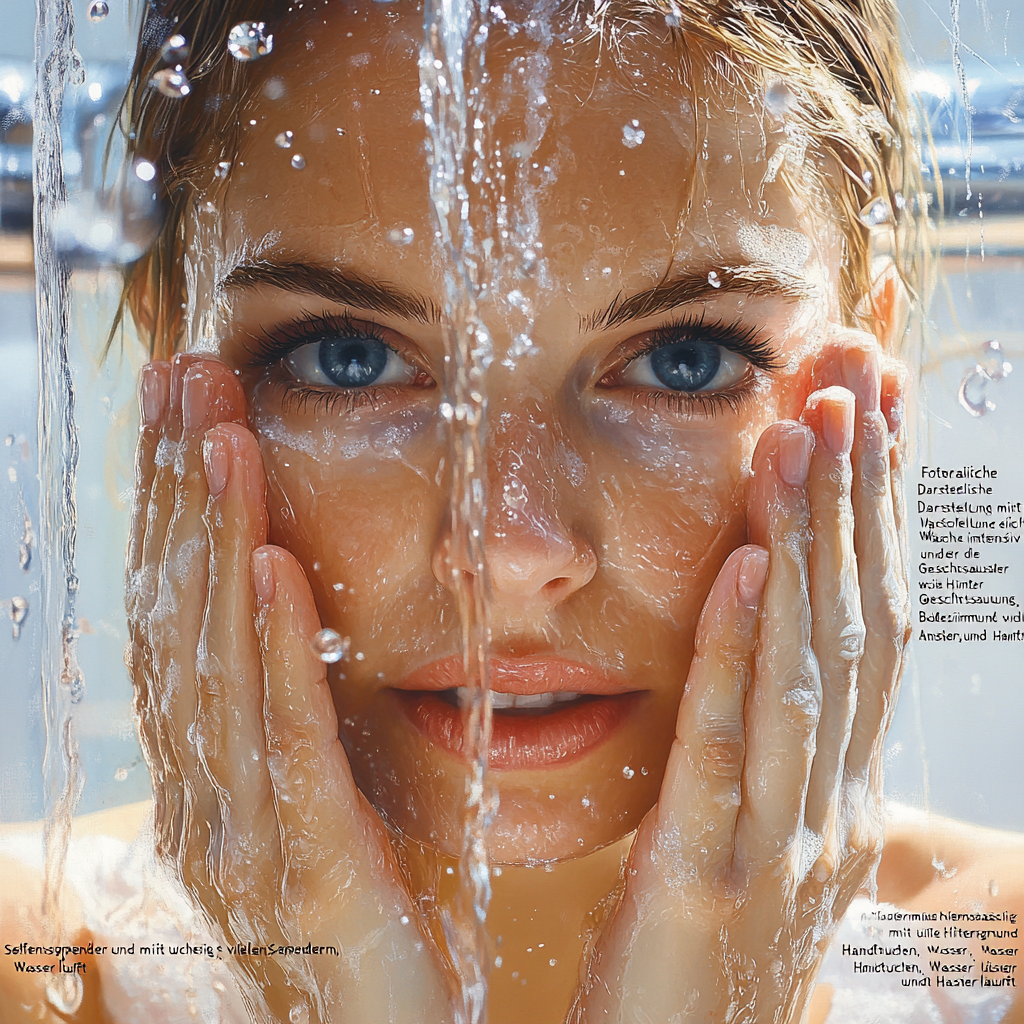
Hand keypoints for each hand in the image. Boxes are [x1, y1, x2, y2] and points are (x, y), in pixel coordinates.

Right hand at [126, 356, 455, 1023]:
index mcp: (219, 755)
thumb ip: (298, 701)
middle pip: (189, 606)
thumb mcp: (319, 784)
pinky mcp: (309, 861)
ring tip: (224, 434)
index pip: (191, 600)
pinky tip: (272, 566)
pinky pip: (288, 741)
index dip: (180, 499)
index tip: (188, 404)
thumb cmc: (355, 903)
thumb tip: (288, 600)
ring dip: (219, 537)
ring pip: (225, 655)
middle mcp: (210, 775)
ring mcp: (249, 818)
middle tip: (187, 376)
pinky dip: (275, 652)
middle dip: (183, 487)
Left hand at [572, 336, 909, 1022]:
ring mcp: (783, 842)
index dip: (880, 500)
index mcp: (842, 779)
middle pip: (859, 615)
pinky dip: (743, 655)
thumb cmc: (712, 943)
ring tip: (806, 430)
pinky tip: (746, 569)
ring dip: (813, 543)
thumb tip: (785, 642)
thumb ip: (778, 741)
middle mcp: (835, 800)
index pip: (870, 610)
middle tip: (853, 366)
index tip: (871, 392)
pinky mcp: (707, 882)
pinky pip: (727, 753)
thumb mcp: (762, 829)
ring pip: (810, 668)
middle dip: (863, 487)